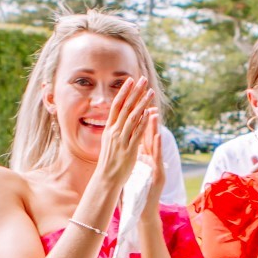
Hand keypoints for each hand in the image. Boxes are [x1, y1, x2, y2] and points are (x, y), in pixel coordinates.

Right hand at [91, 76, 156, 194]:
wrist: (107, 178)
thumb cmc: (109, 161)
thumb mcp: (109, 142)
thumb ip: (115, 130)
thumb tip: (119, 118)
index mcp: (108, 129)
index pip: (116, 106)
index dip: (123, 92)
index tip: (130, 80)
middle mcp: (114, 132)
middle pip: (125, 107)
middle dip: (135, 92)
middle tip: (142, 79)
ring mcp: (121, 140)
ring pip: (133, 117)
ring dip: (142, 103)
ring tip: (150, 92)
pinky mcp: (129, 149)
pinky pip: (137, 133)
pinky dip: (144, 122)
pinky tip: (150, 112)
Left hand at [139, 112, 163, 226]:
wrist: (145, 207)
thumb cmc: (139, 189)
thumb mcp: (135, 169)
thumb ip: (132, 156)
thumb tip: (125, 145)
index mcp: (144, 157)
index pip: (140, 136)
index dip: (138, 121)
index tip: (134, 107)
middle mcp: (151, 158)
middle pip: (148, 136)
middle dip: (147, 119)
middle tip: (146, 102)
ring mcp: (156, 165)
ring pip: (155, 144)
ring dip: (154, 129)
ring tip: (152, 114)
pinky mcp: (159, 173)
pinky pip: (157, 157)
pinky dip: (156, 146)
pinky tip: (156, 136)